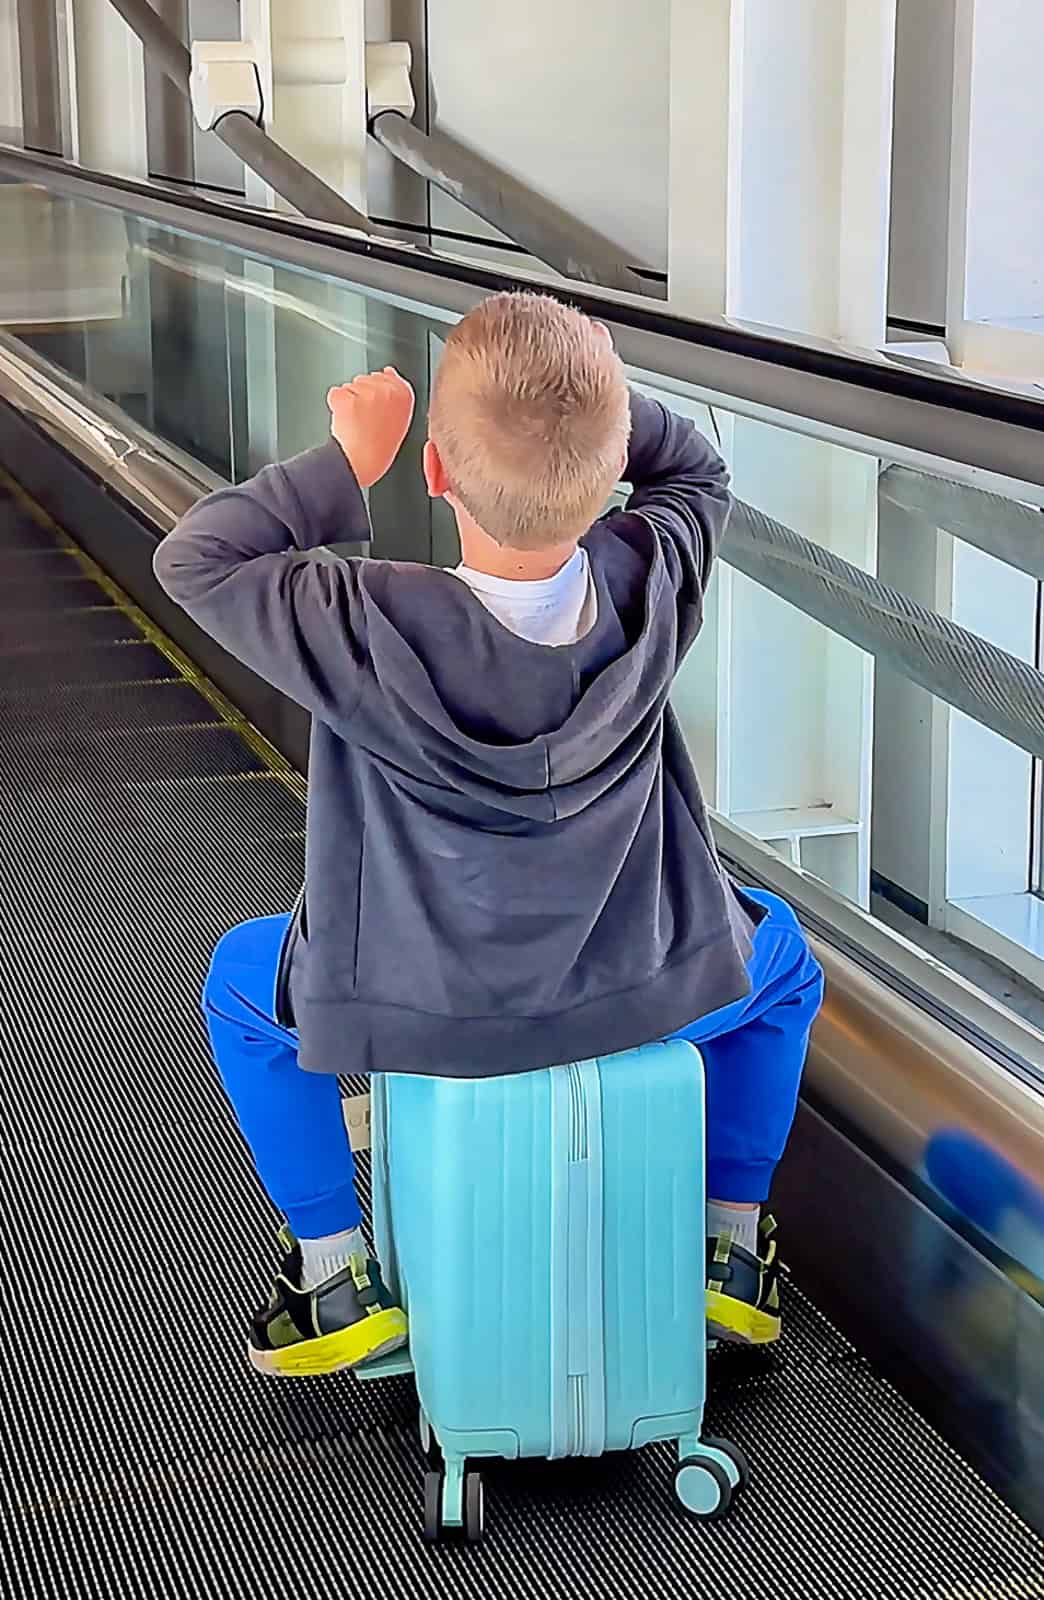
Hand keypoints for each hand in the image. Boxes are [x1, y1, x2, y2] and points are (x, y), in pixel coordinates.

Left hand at [327, 368, 414, 487]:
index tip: (376, 409)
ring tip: (357, 424)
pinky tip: (345, 422)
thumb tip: (389, 371)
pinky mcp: (347, 398)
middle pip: (367, 379)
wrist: (362, 463)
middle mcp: (388, 391)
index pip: (387, 377)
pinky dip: (336, 405)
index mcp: (404, 396)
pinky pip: (335, 394)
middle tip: (366, 420)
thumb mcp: (399, 420)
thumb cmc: (379, 448)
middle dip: (363, 395)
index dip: (378, 393)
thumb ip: (396, 392)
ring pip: (351, 386)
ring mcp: (366, 394)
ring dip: (349, 401)